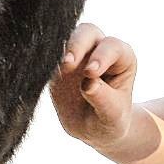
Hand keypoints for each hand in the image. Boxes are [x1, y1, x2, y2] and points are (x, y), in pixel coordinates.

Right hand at [49, 23, 136, 149]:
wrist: (94, 130)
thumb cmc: (110, 120)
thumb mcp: (113, 116)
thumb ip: (104, 99)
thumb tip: (88, 84)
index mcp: (121, 59)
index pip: (113, 47)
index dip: (102, 56)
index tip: (91, 72)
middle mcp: (99, 50)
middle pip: (88, 33)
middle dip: (78, 44)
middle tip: (69, 63)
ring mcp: (78, 55)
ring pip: (66, 38)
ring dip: (59, 50)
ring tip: (58, 68)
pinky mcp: (58, 65)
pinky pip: (48, 56)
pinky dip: (44, 61)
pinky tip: (41, 72)